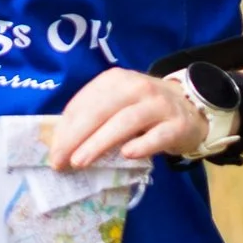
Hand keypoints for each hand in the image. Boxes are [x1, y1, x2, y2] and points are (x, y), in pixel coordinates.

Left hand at [44, 64, 206, 169]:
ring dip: (100, 142)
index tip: (53, 151)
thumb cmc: (142, 111)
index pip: (85, 102)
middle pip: (101, 110)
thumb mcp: (116, 106)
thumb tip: (60, 144)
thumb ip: (92, 118)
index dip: (66, 128)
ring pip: (126, 121)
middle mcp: (137, 87)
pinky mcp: (178, 124)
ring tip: (81, 162)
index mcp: (115, 80)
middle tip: (61, 161)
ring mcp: (159, 105)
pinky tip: (127, 155)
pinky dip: (142, 145)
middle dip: (77, 136)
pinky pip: (158, 135)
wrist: (189, 109)